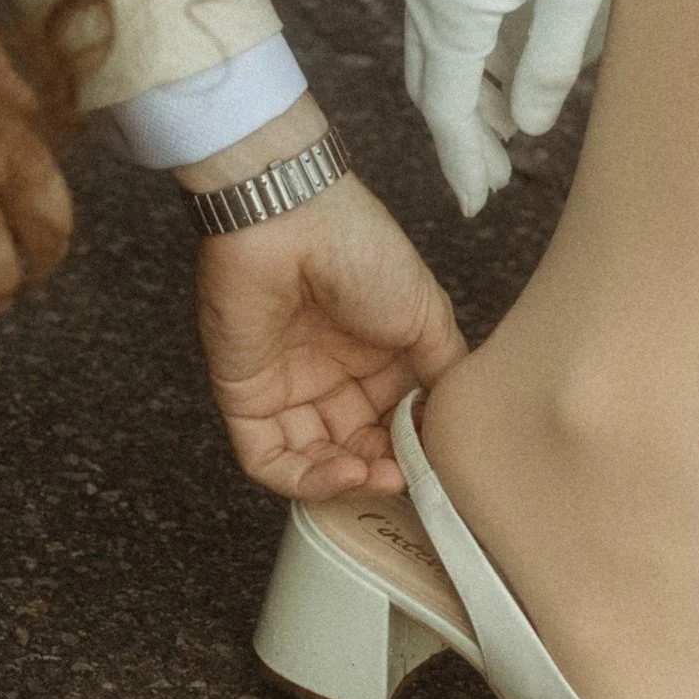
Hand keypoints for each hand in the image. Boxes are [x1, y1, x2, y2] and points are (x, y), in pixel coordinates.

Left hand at [185, 95, 465, 497]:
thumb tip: (454, 423)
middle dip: (383, 469)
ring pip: (314, 461)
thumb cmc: (359, 249)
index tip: (436, 462)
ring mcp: (285, 387)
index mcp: (373, 354)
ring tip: (378, 475)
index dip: (414, 448)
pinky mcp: (244, 397)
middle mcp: (329, 374)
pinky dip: (305, 479)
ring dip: (348, 480)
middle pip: (356, 446)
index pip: (394, 422)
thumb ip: (442, 371)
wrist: (290, 218)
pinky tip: (345, 471)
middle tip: (408, 477)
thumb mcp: (426, 312)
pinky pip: (269, 458)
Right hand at [403, 0, 621, 214]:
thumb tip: (526, 126)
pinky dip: (464, 53)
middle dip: (462, 136)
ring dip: (465, 94)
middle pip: (431, 83)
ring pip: (433, 49)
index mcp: (452, 9)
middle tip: (496, 179)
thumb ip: (548, 64)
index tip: (478, 202)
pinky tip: (499, 60)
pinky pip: (440, 15)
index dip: (462, 161)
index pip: (447, 109)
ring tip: (504, 129)